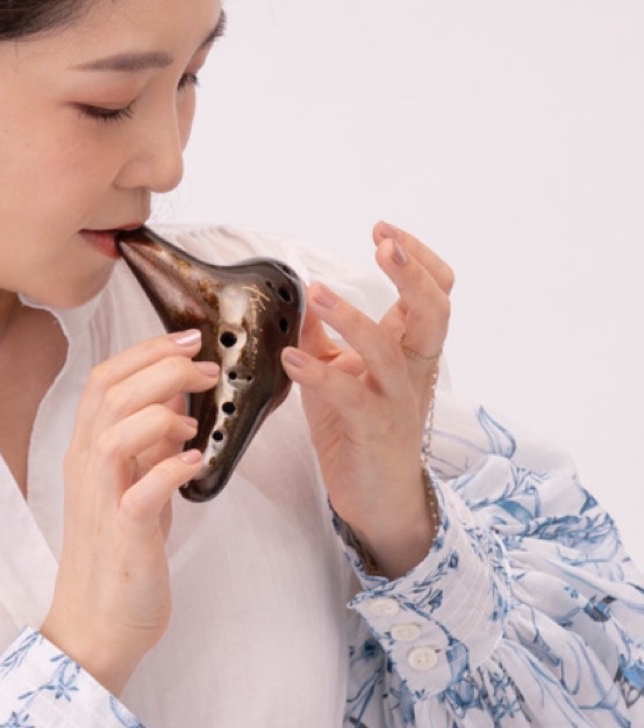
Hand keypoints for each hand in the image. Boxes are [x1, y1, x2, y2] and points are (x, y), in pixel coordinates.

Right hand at [41, 329, 219, 694]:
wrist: (95, 625)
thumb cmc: (118, 556)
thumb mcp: (134, 486)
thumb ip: (150, 443)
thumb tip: (176, 395)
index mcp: (87, 452)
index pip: (104, 380)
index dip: (144, 352)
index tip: (186, 339)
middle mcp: (86, 468)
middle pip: (109, 394)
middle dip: (160, 368)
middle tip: (205, 364)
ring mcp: (101, 500)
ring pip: (115, 432)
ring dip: (161, 412)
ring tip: (196, 418)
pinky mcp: (123, 536)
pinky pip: (140, 492)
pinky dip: (169, 469)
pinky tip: (195, 462)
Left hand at [281, 222, 453, 577]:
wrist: (376, 497)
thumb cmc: (358, 429)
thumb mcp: (338, 372)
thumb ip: (324, 335)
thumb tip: (300, 294)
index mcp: (409, 348)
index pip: (434, 291)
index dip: (417, 257)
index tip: (382, 230)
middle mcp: (412, 369)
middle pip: (434, 311)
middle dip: (411, 273)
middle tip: (383, 243)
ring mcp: (396, 400)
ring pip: (389, 351)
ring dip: (352, 317)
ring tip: (317, 291)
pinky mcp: (374, 429)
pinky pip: (351, 396)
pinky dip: (319, 374)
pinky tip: (292, 358)